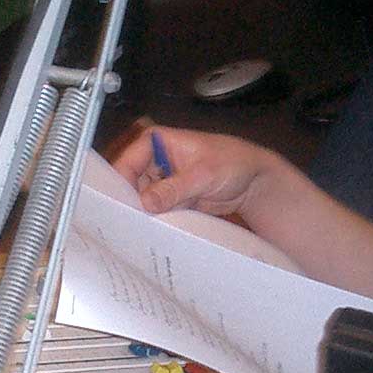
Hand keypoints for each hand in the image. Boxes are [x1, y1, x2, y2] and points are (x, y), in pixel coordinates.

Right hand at [107, 123, 281, 218]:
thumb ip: (174, 189)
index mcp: (155, 142)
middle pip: (129, 183)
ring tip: (140, 231)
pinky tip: (153, 231)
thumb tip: (146, 203)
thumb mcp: (203, 175)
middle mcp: (153, 160)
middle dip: (130, 202)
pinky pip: (155, 210)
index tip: (120, 207)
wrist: (253, 181)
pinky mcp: (169, 198)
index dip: (121, 184)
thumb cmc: (232, 163)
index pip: (128, 162)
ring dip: (142, 214)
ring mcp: (161, 180)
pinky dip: (155, 219)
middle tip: (128, 224)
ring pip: (140, 199)